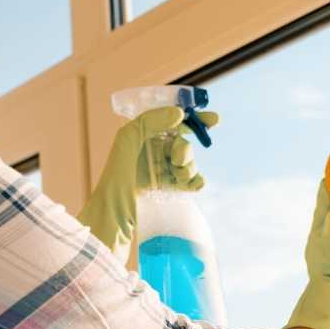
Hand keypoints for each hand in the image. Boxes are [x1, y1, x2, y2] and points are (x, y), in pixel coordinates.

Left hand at [76, 107, 219, 262]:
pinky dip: (196, 182)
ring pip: (189, 163)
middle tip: (176, 160)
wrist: (115, 214)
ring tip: (178, 177)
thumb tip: (179, 114)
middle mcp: (153, 153)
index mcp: (144, 137)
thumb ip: (151, 121)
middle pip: (183, 144)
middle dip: (185, 150)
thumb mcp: (128, 140)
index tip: (214, 121)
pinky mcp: (168, 191)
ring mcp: (162, 172)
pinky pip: (192, 182)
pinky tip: (194, 185)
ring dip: (189, 168)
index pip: (173, 122)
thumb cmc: (117, 175)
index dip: (194, 120)